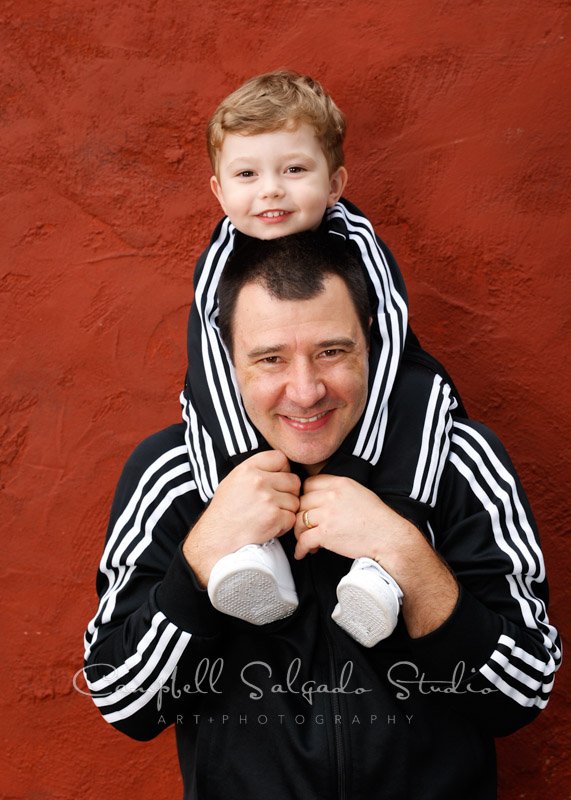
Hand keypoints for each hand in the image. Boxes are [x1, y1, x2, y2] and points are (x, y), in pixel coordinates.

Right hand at [183, 450, 300, 585]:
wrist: (216, 539)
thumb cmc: (225, 512)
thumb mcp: (233, 481)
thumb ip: (255, 471)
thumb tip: (281, 467)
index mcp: (247, 468)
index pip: (281, 458)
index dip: (283, 470)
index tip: (277, 481)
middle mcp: (258, 480)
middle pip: (293, 480)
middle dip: (288, 492)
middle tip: (275, 503)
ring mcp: (267, 499)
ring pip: (295, 500)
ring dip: (287, 510)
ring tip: (269, 516)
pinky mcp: (274, 517)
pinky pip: (292, 518)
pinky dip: (284, 525)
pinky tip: (270, 527)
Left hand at [293, 474, 413, 570]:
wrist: (388, 537)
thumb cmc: (377, 518)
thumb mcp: (358, 492)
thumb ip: (338, 491)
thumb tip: (320, 497)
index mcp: (340, 483)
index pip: (309, 484)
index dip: (305, 496)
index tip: (307, 507)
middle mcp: (331, 496)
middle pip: (301, 502)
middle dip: (301, 516)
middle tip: (306, 527)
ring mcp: (327, 515)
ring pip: (299, 521)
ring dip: (299, 533)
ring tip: (306, 541)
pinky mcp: (326, 534)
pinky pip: (303, 540)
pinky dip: (300, 549)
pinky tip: (303, 553)